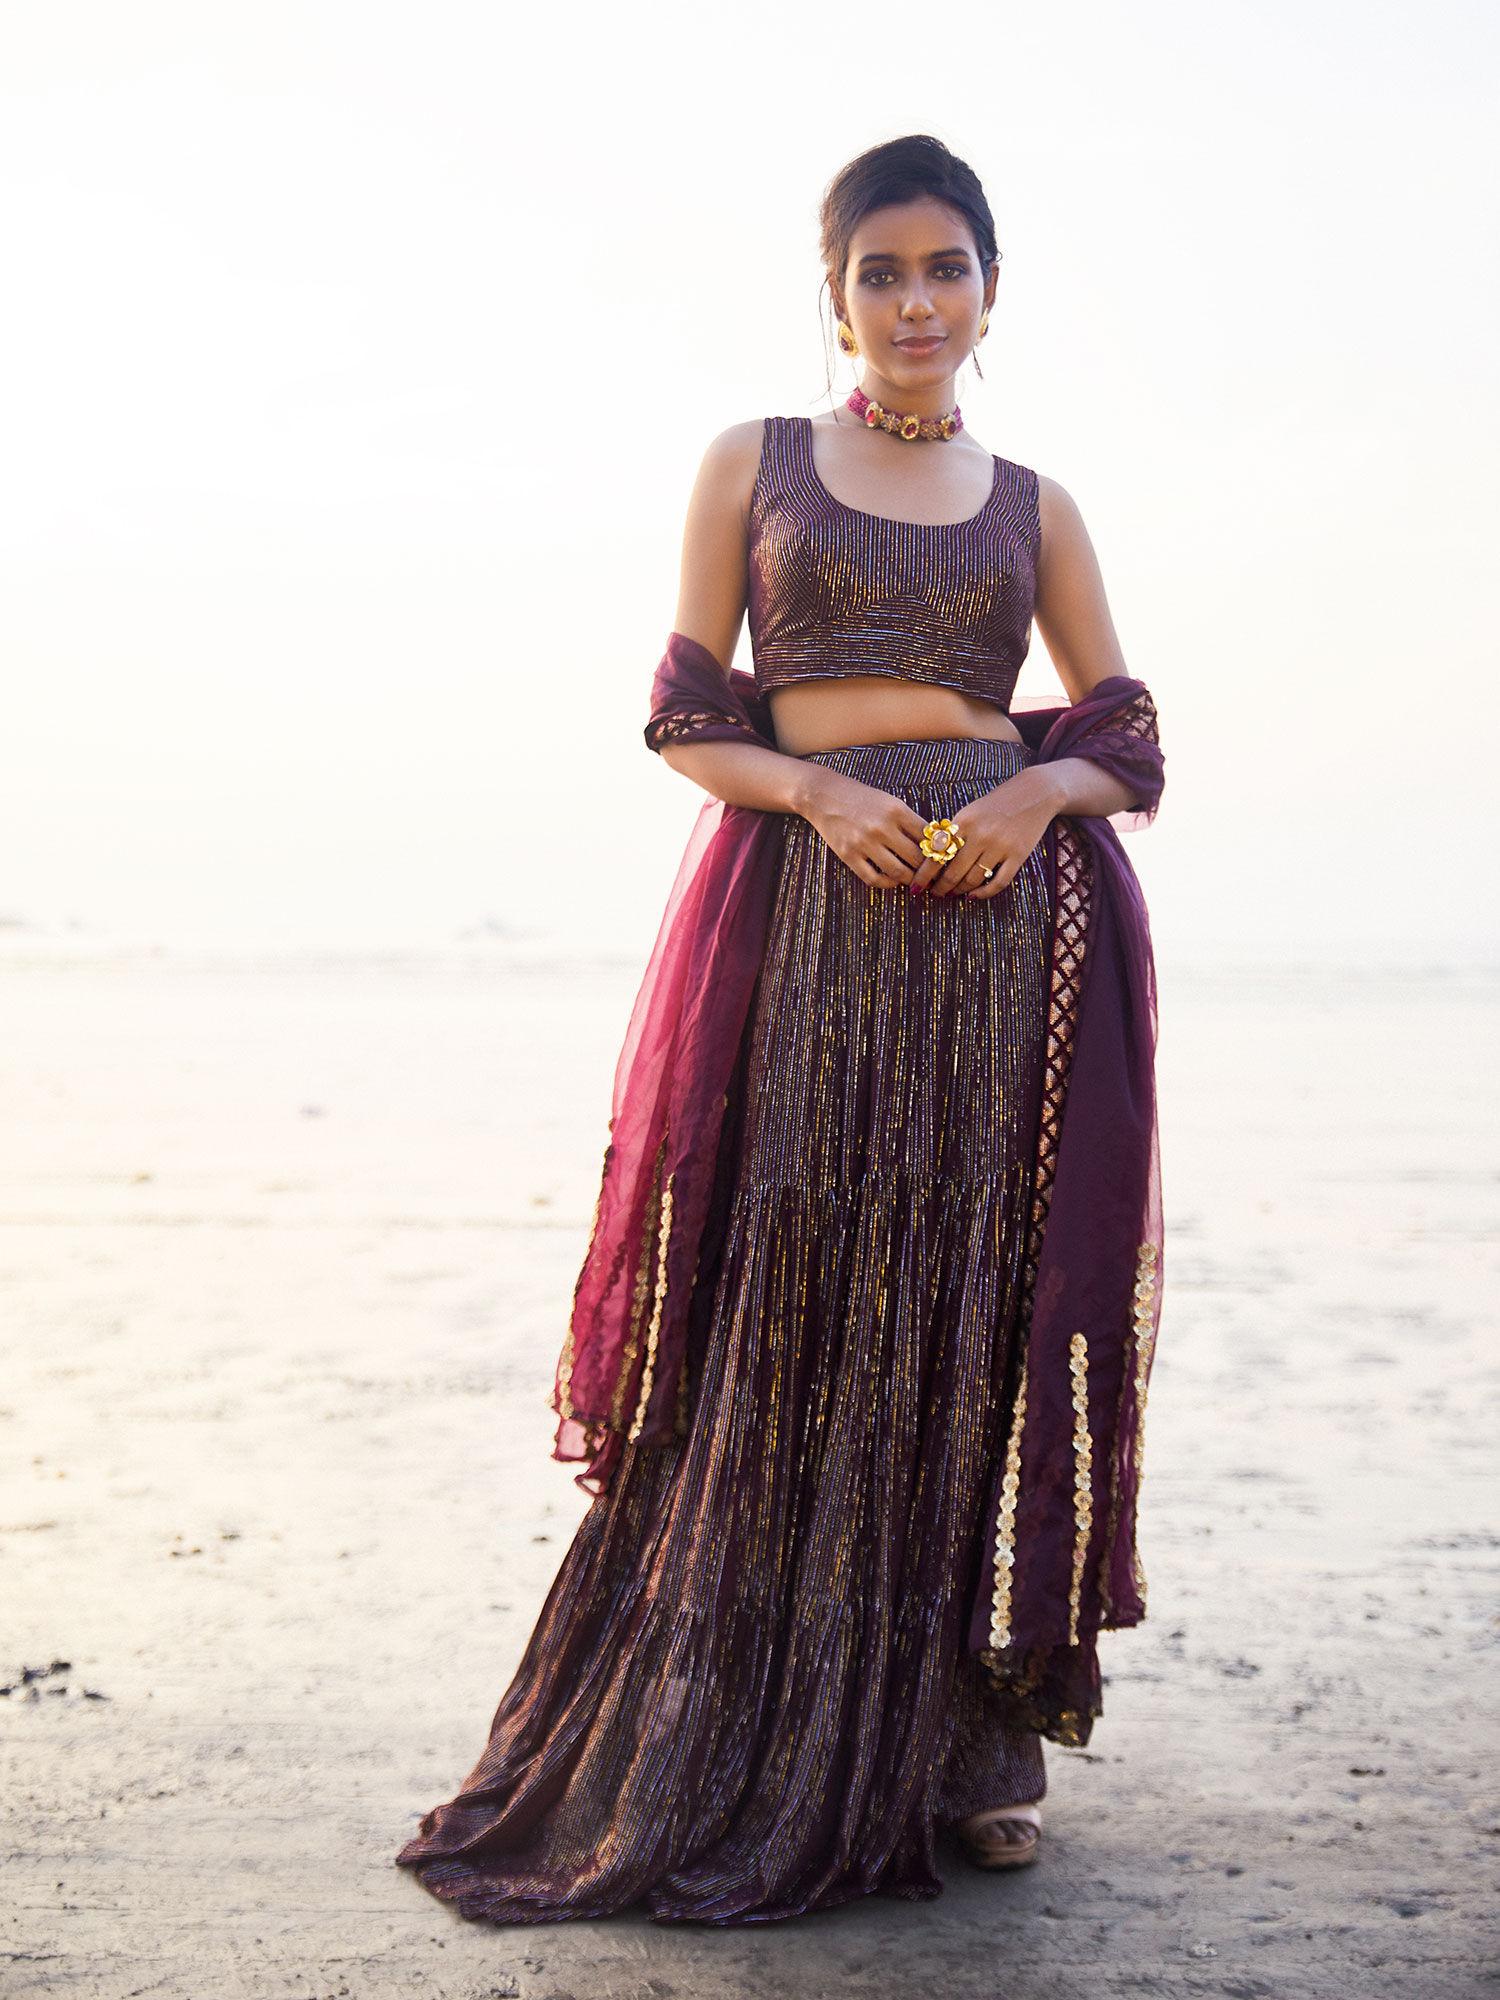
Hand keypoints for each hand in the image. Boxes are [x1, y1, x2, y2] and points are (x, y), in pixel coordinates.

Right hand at [797, 769, 933, 889]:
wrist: (824, 795)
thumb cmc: (862, 798)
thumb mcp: (890, 801)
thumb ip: (910, 821)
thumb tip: (933, 845)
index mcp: (896, 810)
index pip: (928, 838)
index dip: (939, 852)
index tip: (942, 860)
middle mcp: (882, 827)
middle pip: (917, 858)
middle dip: (928, 870)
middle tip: (932, 876)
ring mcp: (864, 843)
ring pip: (899, 872)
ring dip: (910, 880)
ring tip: (914, 880)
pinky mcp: (848, 855)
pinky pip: (874, 879)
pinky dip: (887, 884)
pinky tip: (892, 880)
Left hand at [916, 768, 1059, 899]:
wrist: (1034, 792)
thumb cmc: (996, 803)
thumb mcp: (970, 811)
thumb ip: (953, 832)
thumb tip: (932, 859)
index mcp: (964, 821)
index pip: (937, 854)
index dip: (925, 874)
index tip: (917, 886)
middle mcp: (981, 834)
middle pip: (953, 872)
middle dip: (941, 887)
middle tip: (935, 893)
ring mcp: (1000, 846)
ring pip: (973, 879)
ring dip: (960, 890)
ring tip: (953, 894)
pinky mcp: (1018, 855)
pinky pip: (998, 882)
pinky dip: (984, 893)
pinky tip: (974, 895)